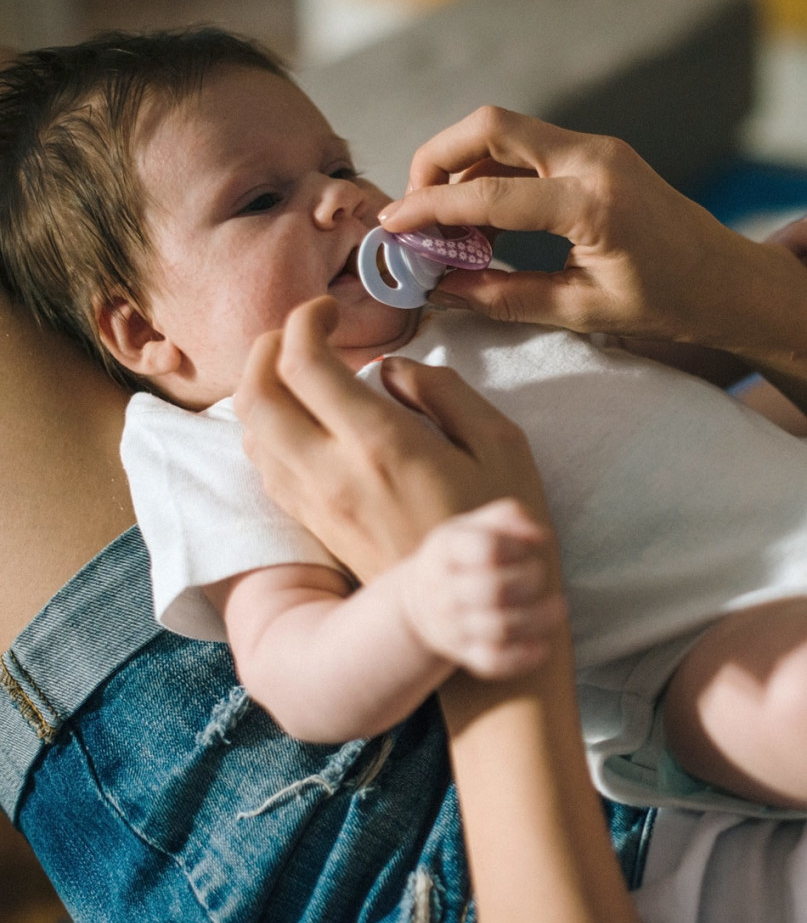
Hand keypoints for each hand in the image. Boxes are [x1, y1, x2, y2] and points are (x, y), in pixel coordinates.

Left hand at [235, 296, 554, 581]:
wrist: (469, 612)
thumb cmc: (495, 525)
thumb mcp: (501, 443)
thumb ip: (443, 391)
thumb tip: (388, 369)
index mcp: (380, 443)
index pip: (303, 364)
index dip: (304, 320)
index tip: (330, 310)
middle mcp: (331, 473)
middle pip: (256, 395)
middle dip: (267, 347)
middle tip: (303, 332)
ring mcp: (316, 503)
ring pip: (251, 432)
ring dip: (262, 387)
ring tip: (300, 371)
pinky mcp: (314, 525)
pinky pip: (264, 467)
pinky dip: (267, 429)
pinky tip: (302, 420)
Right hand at [379, 108, 806, 381]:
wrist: (723, 279)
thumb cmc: (663, 303)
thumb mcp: (579, 310)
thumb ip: (503, 298)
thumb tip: (441, 289)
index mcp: (593, 204)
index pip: (489, 194)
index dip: (430, 209)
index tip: (392, 225)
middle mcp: (594, 159)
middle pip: (490, 125)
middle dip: (436, 159)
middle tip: (411, 208)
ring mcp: (597, 148)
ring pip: (504, 131)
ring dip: (461, 168)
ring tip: (443, 226)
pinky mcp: (594, 153)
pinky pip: (526, 150)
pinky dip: (491, 176)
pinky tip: (479, 222)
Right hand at [402, 499, 565, 678]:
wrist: (418, 602)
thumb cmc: (459, 555)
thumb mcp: (472, 525)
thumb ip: (509, 516)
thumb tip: (540, 536)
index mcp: (447, 549)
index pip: (487, 548)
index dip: (516, 547)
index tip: (525, 547)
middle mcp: (445, 589)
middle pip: (495, 590)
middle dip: (530, 580)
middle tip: (538, 575)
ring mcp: (453, 626)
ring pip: (500, 629)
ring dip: (539, 619)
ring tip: (557, 608)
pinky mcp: (465, 654)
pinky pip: (494, 662)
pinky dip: (523, 657)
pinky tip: (542, 645)